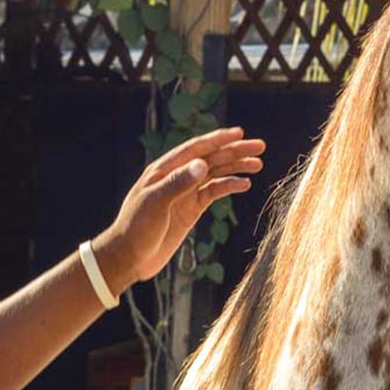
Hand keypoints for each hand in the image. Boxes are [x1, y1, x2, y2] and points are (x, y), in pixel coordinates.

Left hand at [94, 128, 266, 287]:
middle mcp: (177, 177)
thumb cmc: (136, 227)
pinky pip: (214, 193)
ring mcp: (186, 193)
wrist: (129, 257)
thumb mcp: (155, 204)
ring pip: (216, 174)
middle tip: (259, 146)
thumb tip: (202, 163)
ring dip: (236, 167)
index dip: (217, 139)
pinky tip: (244, 184)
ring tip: (257, 164)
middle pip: (210, 158)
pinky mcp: (191, 209)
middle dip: (234, 151)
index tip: (239, 133)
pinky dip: (230, 187)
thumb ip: (178, 183)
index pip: (195, 149)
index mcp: (164, 169)